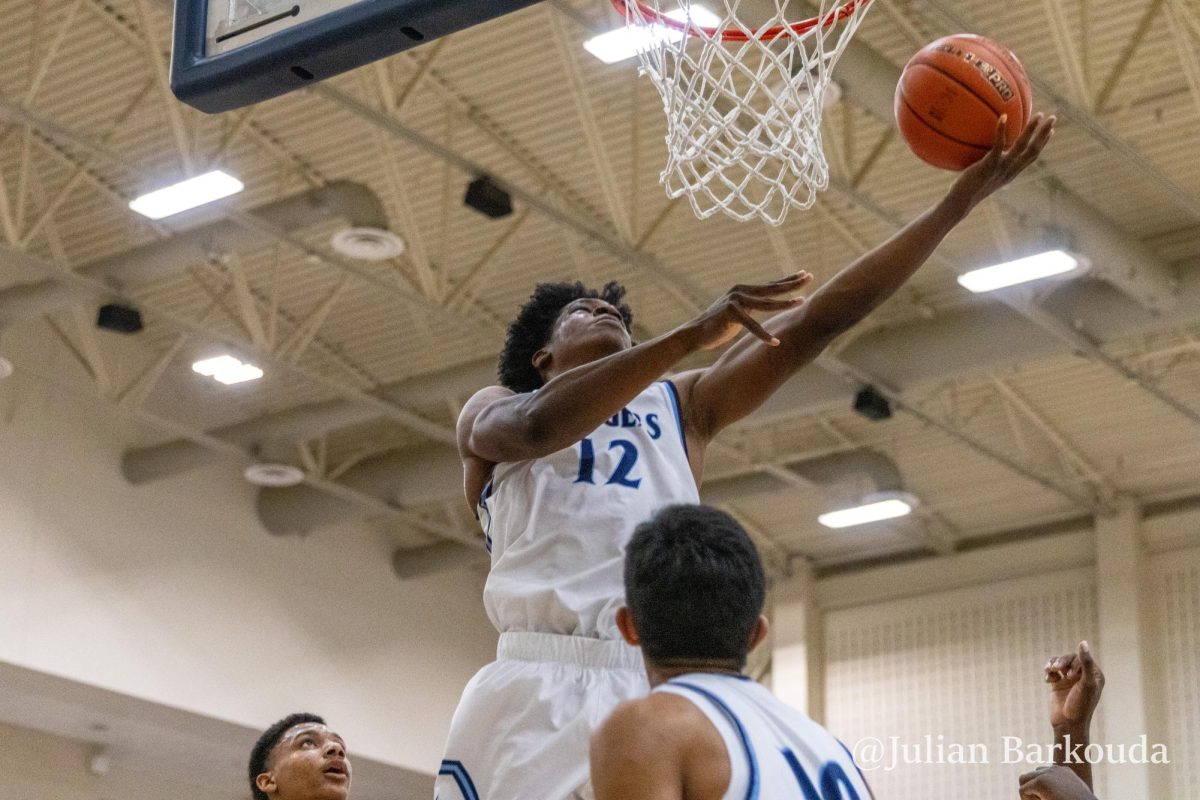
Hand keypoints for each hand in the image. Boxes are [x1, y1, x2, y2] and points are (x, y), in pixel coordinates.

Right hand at [687, 272, 811, 349]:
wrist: (695, 333)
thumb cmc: (717, 325)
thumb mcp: (738, 311)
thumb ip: (751, 306)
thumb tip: (765, 304)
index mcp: (744, 290)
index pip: (770, 284)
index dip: (788, 279)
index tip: (804, 273)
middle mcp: (740, 291)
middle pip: (772, 288)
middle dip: (792, 283)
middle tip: (809, 277)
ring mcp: (735, 300)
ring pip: (766, 304)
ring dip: (785, 304)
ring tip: (801, 303)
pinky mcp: (730, 313)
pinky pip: (752, 326)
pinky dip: (763, 335)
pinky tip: (775, 342)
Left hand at [948, 112, 1055, 209]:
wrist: (961, 201)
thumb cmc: (968, 189)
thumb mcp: (983, 176)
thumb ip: (989, 164)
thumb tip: (983, 151)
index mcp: (1011, 173)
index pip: (1032, 157)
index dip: (1043, 144)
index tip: (1051, 131)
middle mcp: (1010, 171)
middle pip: (1034, 150)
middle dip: (1044, 134)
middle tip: (1053, 117)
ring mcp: (1001, 168)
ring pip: (1022, 146)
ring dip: (1032, 129)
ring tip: (1039, 114)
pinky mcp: (990, 165)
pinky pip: (999, 145)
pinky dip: (1002, 130)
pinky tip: (1003, 117)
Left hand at [1018, 766, 1097, 799]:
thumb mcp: (1071, 794)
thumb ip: (1059, 790)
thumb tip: (1045, 793)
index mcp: (1064, 772)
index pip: (1041, 774)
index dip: (1039, 790)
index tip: (1048, 799)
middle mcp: (1055, 769)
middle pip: (1030, 775)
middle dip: (1031, 789)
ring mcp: (1048, 774)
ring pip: (1023, 780)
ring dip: (1028, 793)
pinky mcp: (1041, 782)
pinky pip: (1022, 791)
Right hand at [1046, 640, 1104, 732]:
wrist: (1068, 725)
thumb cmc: (1081, 706)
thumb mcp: (1086, 683)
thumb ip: (1085, 662)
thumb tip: (1083, 642)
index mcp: (1094, 675)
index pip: (1082, 658)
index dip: (1074, 662)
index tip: (1070, 674)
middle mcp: (1082, 676)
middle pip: (1069, 659)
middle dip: (1061, 662)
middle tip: (1056, 669)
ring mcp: (1070, 680)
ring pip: (1059, 663)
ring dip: (1052, 665)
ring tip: (1048, 672)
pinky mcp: (1058, 684)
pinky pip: (1051, 671)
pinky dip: (1048, 673)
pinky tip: (1047, 680)